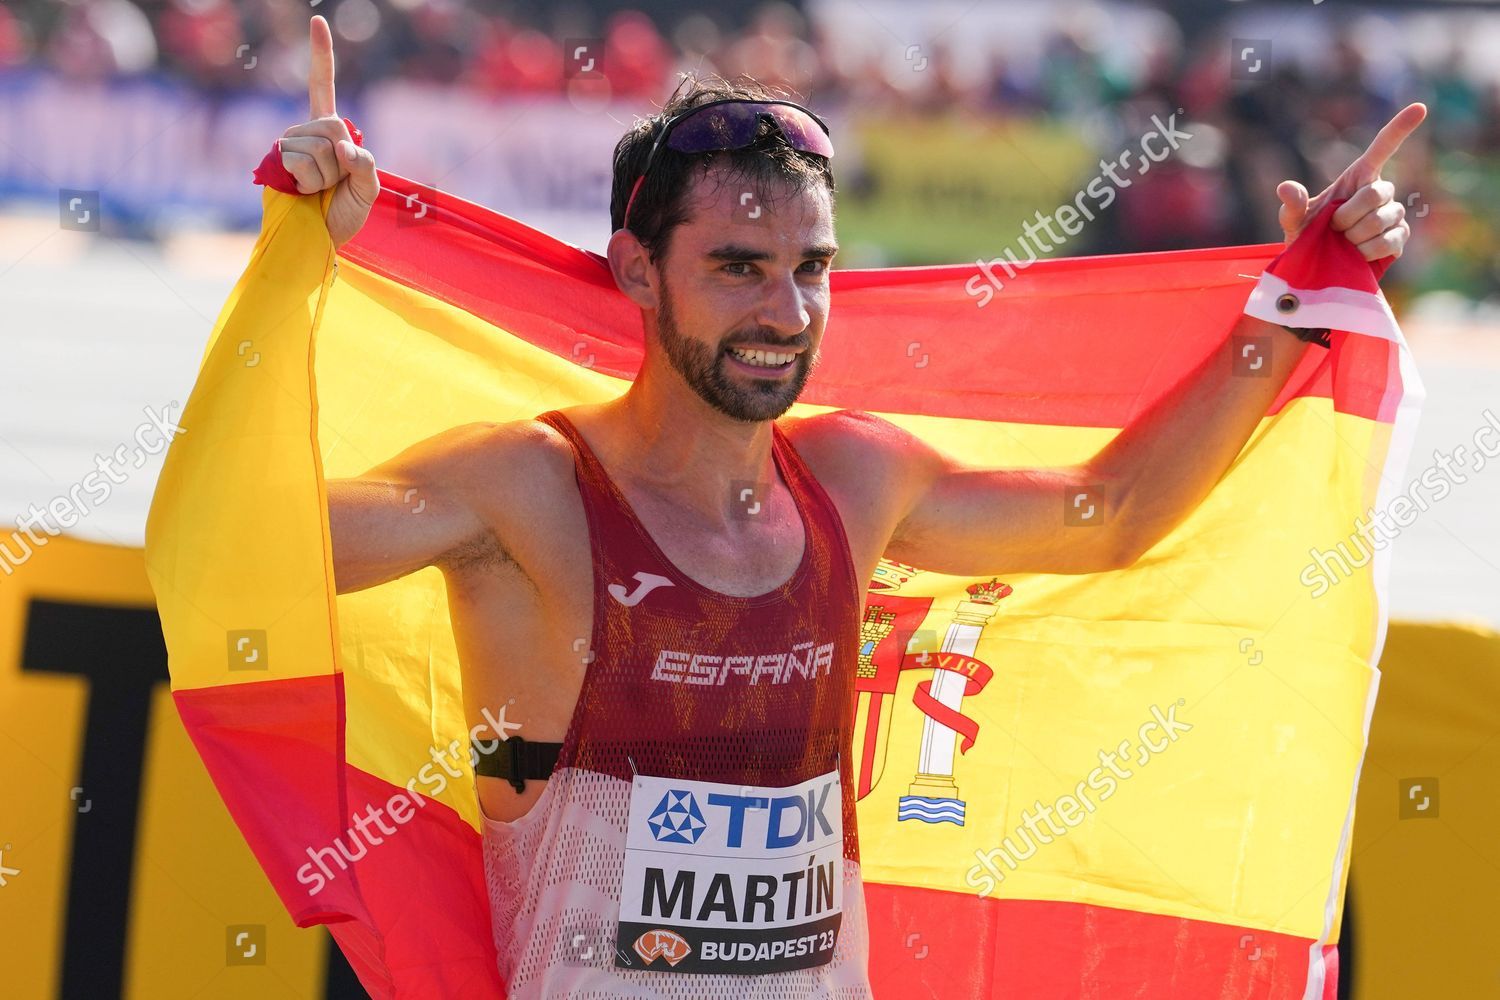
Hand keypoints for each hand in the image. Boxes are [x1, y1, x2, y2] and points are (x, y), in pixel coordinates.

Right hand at [278, 15, 378, 246]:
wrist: (316, 242)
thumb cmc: (342, 216)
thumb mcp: (368, 191)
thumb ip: (366, 166)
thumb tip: (344, 148)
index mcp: (328, 131)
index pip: (322, 87)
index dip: (320, 55)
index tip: (317, 20)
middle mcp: (304, 131)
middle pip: (333, 126)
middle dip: (342, 161)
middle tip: (333, 184)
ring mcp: (287, 143)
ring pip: (319, 148)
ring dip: (326, 177)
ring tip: (317, 192)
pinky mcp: (275, 160)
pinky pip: (303, 161)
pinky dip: (311, 183)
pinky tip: (302, 193)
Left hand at [1276, 102, 1426, 261]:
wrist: (1319, 268)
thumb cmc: (1308, 237)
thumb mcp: (1294, 221)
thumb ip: (1292, 205)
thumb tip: (1285, 187)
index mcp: (1359, 176)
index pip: (1383, 147)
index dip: (1400, 128)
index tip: (1420, 108)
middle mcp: (1381, 190)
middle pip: (1375, 193)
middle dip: (1347, 216)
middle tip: (1333, 228)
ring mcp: (1394, 213)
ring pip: (1380, 219)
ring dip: (1354, 236)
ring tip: (1343, 242)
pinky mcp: (1400, 236)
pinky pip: (1389, 241)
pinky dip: (1367, 251)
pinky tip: (1357, 254)